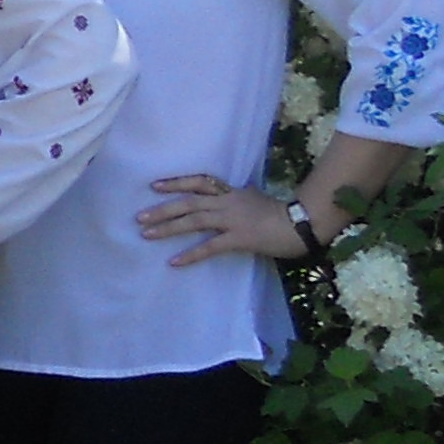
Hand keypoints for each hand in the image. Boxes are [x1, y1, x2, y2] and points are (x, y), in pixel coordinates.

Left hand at [140, 171, 308, 267]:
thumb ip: (235, 200)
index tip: (154, 185)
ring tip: (146, 234)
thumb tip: (220, 203)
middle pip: (189, 201)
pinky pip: (210, 246)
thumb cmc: (281, 215)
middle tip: (139, 216)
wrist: (304, 223)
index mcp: (232, 192)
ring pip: (194, 220)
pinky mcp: (239, 238)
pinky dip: (191, 254)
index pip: (200, 181)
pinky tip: (174, 261)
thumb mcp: (254, 200)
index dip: (176, 182)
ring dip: (168, 228)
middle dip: (162, 209)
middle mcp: (228, 202)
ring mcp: (233, 219)